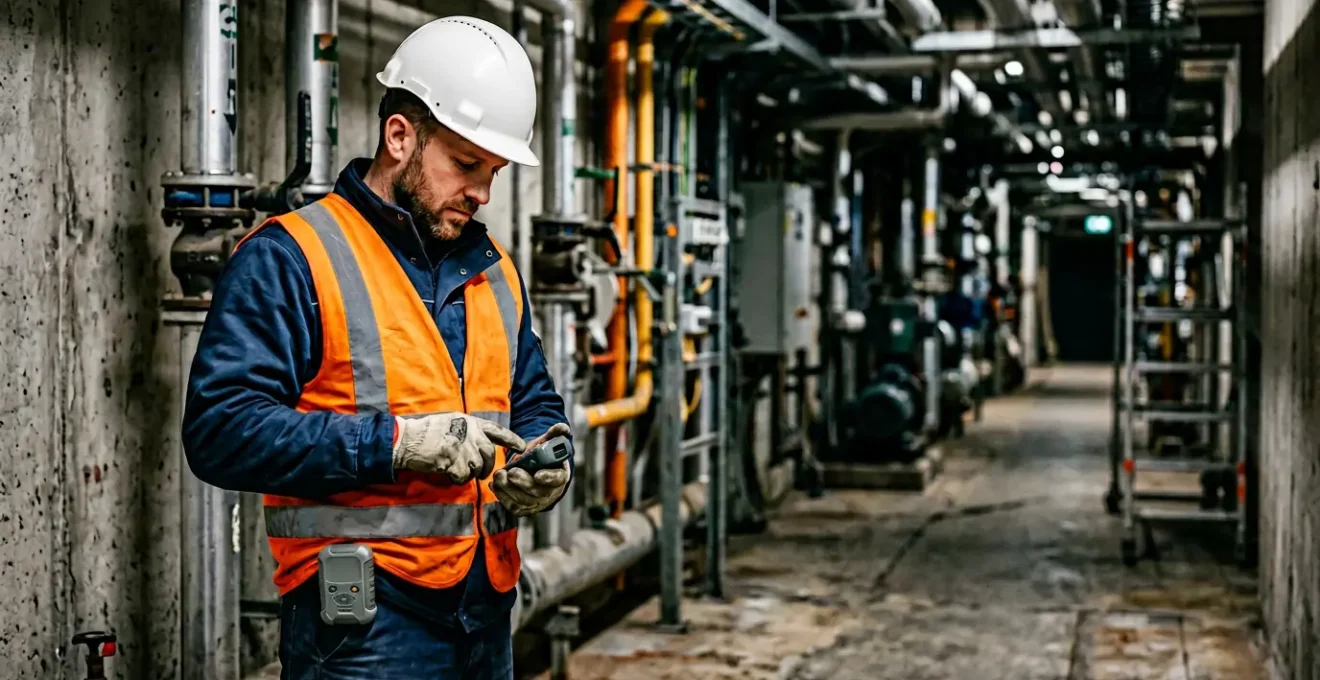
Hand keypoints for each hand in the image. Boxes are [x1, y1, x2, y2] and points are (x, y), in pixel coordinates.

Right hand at [393, 413, 526, 483]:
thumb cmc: (425, 432)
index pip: (497, 431)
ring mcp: (464, 448)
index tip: (522, 447)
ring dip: (468, 473)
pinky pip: (463, 477)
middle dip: (487, 467)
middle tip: (481, 474)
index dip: (511, 439)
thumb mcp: (450, 422)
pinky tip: (446, 471)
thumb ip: (467, 431)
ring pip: (477, 468)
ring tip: (454, 469)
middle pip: (490, 454)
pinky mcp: (455, 462)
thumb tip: (481, 445)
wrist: (407, 439)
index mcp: (470, 422)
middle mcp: (470, 434)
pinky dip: (456, 478)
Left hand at [492, 423, 572, 516]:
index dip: (549, 477)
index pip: (558, 479)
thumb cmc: (542, 456)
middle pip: (539, 492)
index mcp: (560, 475)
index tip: (537, 474)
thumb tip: (563, 427)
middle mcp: (551, 492)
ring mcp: (537, 503)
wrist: (533, 469)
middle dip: (523, 483)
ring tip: (498, 476)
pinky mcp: (524, 508)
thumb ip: (555, 434)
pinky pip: (513, 506)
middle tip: (510, 472)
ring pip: (524, 501)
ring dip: (509, 489)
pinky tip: (496, 484)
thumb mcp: (548, 443)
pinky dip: (502, 496)